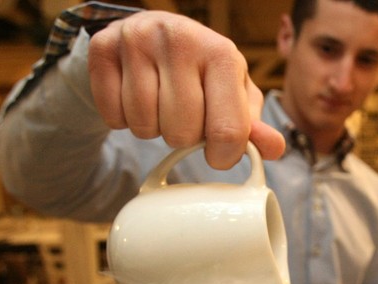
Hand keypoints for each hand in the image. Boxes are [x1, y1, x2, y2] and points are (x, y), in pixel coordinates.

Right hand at [88, 11, 284, 168]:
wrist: (152, 32)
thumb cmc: (202, 72)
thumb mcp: (234, 94)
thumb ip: (253, 125)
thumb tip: (275, 148)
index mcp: (221, 52)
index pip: (227, 131)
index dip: (223, 156)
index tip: (219, 153)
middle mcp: (180, 39)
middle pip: (181, 134)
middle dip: (183, 139)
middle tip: (185, 118)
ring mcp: (137, 40)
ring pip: (144, 127)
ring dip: (152, 129)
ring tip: (160, 105)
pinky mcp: (103, 47)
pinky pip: (113, 117)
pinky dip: (122, 120)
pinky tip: (134, 97)